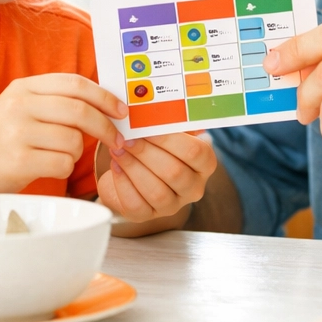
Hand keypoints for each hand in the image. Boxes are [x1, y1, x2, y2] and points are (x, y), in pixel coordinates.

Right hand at [0, 74, 125, 192]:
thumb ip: (55, 100)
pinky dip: (63, 168)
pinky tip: (45, 167)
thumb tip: (105, 103)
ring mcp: (17, 133)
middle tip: (117, 139)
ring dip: (77, 152)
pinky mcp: (17, 161)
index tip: (121, 110)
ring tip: (58, 155)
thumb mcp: (20, 107)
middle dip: (106, 127)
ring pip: (74, 140)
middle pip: (81, 111)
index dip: (104, 97)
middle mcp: (20, 105)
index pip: (75, 83)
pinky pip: (63, 163)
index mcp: (24, 87)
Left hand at [97, 132, 216, 222]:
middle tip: (127, 138)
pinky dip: (123, 183)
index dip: (170, 140)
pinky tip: (116, 166)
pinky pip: (136, 204)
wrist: (137, 171)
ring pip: (156, 191)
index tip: (148, 127)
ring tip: (117, 149)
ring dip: (133, 167)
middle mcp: (193, 187)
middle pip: (174, 172)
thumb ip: (165, 121)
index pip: (196, 153)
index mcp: (204, 163)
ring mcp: (172, 205)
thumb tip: (151, 106)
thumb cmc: (156, 146)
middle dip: (146, 153)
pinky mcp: (147, 216)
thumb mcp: (167, 132)